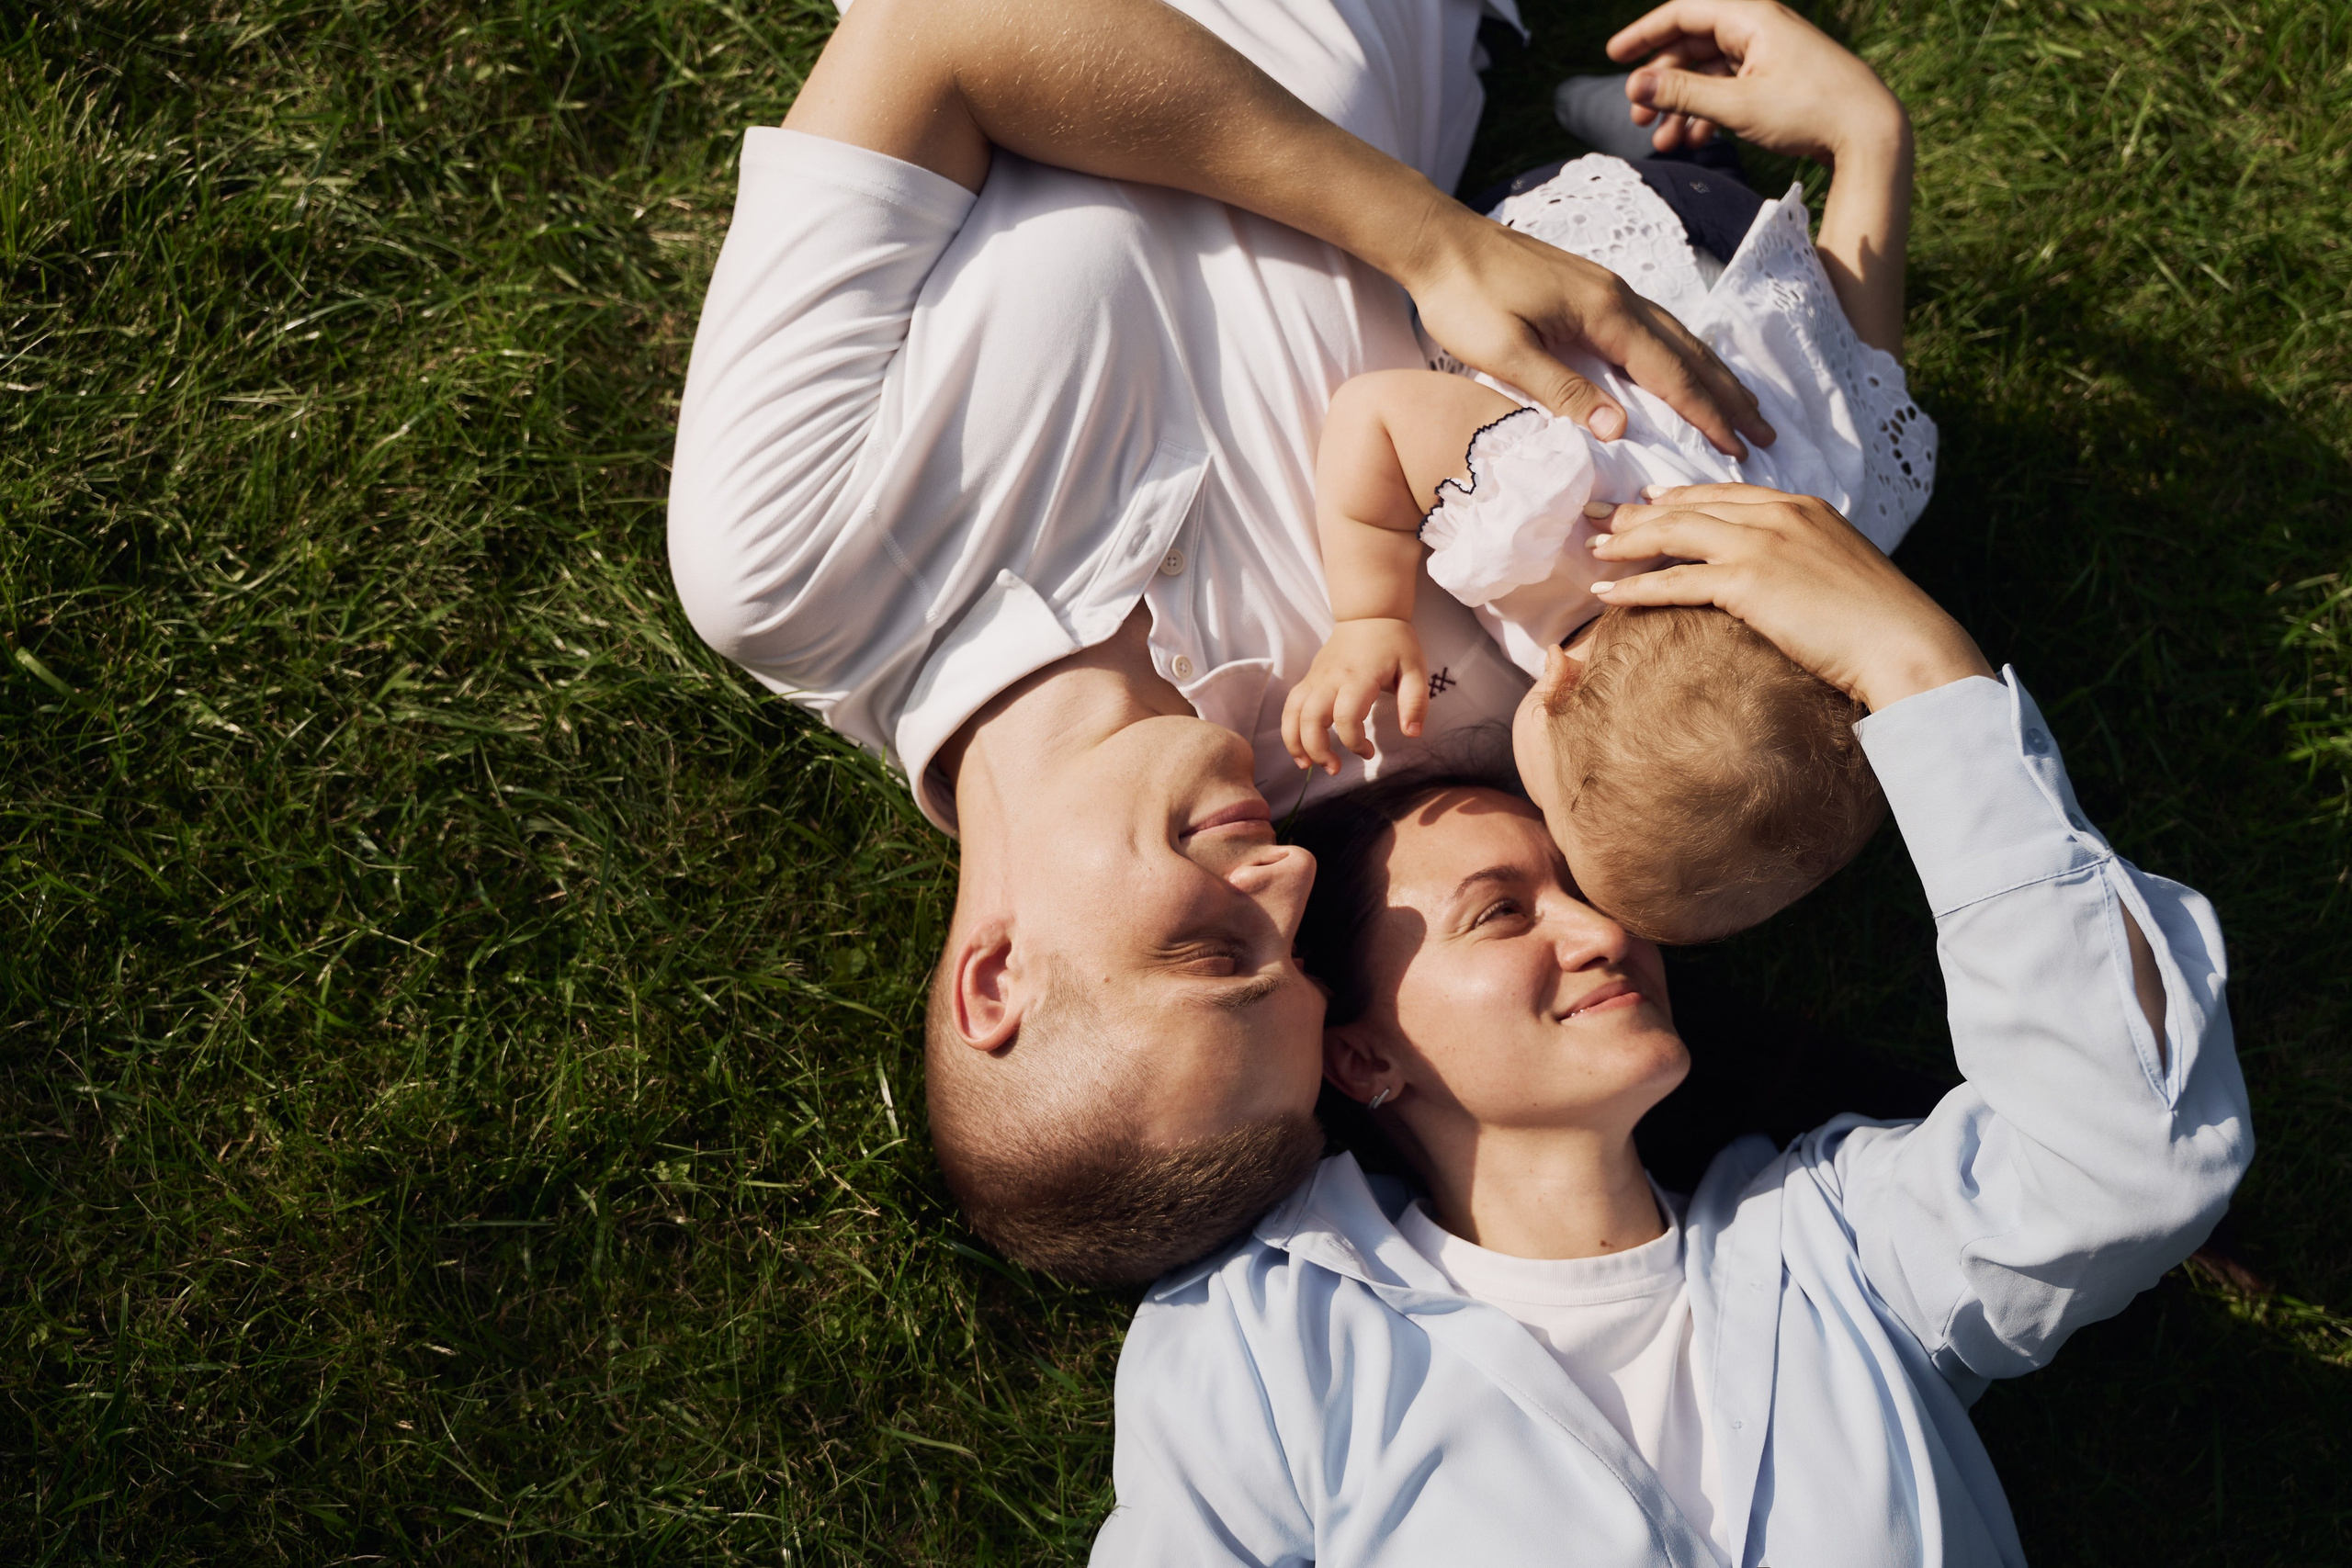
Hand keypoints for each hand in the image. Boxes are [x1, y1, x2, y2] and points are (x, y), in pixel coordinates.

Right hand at [1282, 620, 1430, 773]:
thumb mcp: (1415, 669)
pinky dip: (1289, 730)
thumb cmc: (1394, 644)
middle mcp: (1331, 679)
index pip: (1346, 716)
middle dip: (1317, 750)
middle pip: (1310, 719)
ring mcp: (1316, 679)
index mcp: (1359, 677)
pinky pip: (1290, 707)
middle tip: (1334, 769)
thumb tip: (1411, 733)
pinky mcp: (1308, 680)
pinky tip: (1300, 748)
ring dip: (1295, 743)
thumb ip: (1415, 702)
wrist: (1368, 615)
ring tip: (1307, 765)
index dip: (1355, 742)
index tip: (1369, 752)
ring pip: (1292, 714)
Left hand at [1402, 209, 1775, 457]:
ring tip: (1741, 404)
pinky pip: (1654, 328)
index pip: (1669, 373)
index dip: (1706, 414)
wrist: (1440, 241)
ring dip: (1712, 374)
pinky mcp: (1592, 290)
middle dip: (1728, 396)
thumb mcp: (1505, 352)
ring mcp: (1608, 289)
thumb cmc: (1464, 297)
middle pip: (1688, 352)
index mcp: (1604, 313)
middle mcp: (1619, 297)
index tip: (1737, 447)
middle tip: (1764, 434)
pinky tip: (1684, 366)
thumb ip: (1561, 389)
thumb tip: (1617, 430)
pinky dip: (1681, 354)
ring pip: (1676, 337)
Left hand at [1589, 483, 1990, 709]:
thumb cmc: (1880, 623)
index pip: (1725, 494)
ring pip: (1675, 533)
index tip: (1645, 501)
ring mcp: (1762, 543)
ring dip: (1627, 542)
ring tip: (1593, 549)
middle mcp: (1778, 513)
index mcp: (1802, 506)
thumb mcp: (1840, 572)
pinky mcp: (1749, 581)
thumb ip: (1804, 561)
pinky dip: (1636, 585)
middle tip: (1598, 517)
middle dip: (1638, 512)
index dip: (1679, 496)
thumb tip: (1782, 580)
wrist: (1906, 643)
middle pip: (1690, 505)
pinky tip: (1606, 592)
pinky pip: (1676, 579)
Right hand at [1607, 0, 1906, 163]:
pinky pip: (1730, 88)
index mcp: (1750, 18)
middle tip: (1637, 118)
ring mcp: (1769, 54)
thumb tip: (1634, 85)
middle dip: (1661, 83)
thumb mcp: (1738, 105)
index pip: (1683, 13)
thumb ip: (1683, 94)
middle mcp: (1758, 29)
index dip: (1644, 34)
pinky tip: (1695, 141)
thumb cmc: (1810, 110)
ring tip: (1664, 142)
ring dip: (1682, 106)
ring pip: (1709, 72)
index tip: (1613, 57)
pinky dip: (1708, 113)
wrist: (1869, 132)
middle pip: (1692, 45)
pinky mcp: (1777, 79)